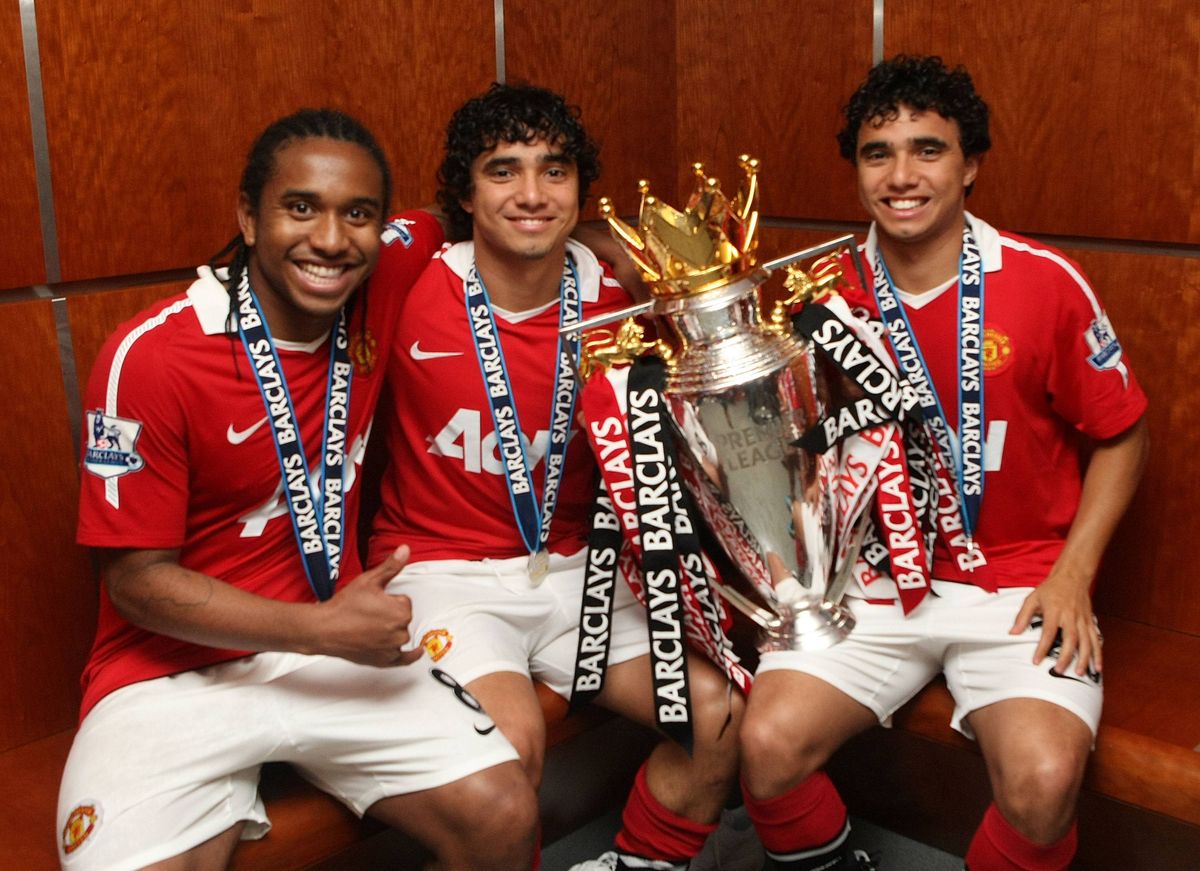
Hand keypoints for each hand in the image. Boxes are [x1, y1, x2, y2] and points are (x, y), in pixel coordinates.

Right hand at [315, 546, 423, 666]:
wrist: (324, 629)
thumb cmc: (344, 606)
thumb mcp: (369, 580)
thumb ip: (391, 566)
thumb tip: (405, 550)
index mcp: (401, 611)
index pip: (403, 601)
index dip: (387, 599)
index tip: (372, 602)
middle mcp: (400, 632)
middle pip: (402, 618)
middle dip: (389, 614)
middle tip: (367, 613)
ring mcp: (392, 648)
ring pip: (400, 634)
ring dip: (391, 630)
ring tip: (369, 627)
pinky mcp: (384, 660)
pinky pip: (404, 658)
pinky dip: (412, 655)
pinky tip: (418, 651)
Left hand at [1010, 565, 1101, 676]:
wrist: (1073, 576)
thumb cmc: (1051, 589)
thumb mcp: (1032, 598)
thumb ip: (1022, 616)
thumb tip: (1013, 632)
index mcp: (1054, 611)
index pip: (1048, 632)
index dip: (1042, 647)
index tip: (1036, 661)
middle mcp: (1070, 616)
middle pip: (1071, 639)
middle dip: (1066, 656)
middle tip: (1058, 670)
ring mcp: (1082, 620)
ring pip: (1086, 641)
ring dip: (1084, 658)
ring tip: (1079, 672)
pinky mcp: (1090, 622)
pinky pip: (1095, 640)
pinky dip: (1098, 654)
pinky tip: (1097, 667)